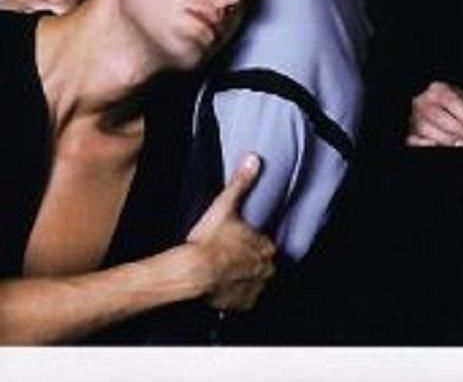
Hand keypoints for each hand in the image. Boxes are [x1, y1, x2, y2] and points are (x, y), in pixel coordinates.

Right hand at [186, 154, 275, 310]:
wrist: (192, 272)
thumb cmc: (209, 240)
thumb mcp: (225, 205)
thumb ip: (241, 182)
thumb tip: (254, 159)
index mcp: (266, 247)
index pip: (268, 244)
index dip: (255, 242)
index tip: (242, 241)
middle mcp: (266, 270)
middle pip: (265, 264)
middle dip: (252, 261)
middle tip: (233, 256)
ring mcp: (255, 289)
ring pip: (257, 282)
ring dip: (246, 278)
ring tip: (228, 272)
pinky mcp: (242, 305)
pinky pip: (245, 300)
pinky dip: (237, 295)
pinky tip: (225, 287)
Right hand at [406, 80, 462, 147]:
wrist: (438, 110)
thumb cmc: (457, 106)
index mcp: (438, 90)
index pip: (451, 100)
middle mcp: (422, 101)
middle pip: (437, 116)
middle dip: (458, 129)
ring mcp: (413, 118)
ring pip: (426, 129)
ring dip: (447, 139)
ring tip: (462, 144)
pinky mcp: (409, 134)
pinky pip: (413, 140)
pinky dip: (426, 144)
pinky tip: (441, 147)